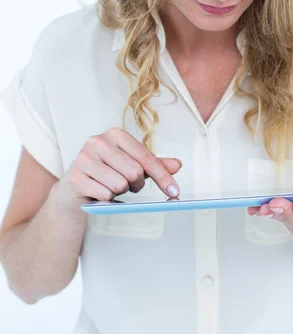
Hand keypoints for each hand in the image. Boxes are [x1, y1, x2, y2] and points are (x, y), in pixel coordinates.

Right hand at [54, 127, 181, 212]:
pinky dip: (106, 199)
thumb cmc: (107, 173)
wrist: (74, 188)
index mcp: (115, 134)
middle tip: (128, 186)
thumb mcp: (132, 166)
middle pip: (134, 172)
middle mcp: (98, 141)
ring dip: (120, 192)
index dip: (162, 176)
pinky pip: (104, 195)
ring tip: (110, 186)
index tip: (174, 191)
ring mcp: (84, 158)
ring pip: (119, 184)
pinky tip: (98, 193)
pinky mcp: (75, 178)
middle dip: (136, 185)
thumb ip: (154, 165)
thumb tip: (177, 165)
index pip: (146, 157)